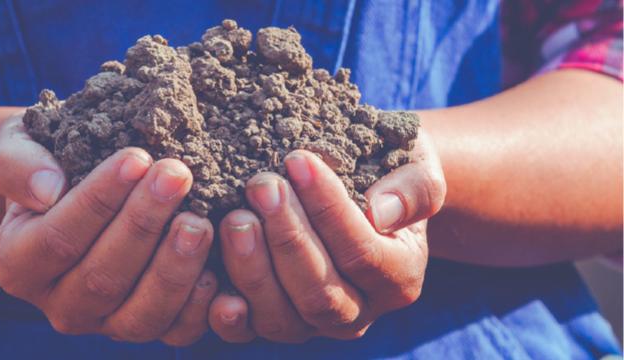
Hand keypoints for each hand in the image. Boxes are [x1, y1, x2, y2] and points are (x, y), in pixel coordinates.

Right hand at [0, 113, 217, 345]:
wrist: (78, 185)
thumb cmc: (51, 161)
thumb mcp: (19, 147)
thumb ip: (17, 164)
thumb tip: (46, 189)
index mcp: (19, 264)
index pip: (59, 239)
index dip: (99, 201)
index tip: (136, 158)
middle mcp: (60, 305)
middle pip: (103, 278)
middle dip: (144, 224)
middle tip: (177, 175)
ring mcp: (105, 324)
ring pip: (141, 315)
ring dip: (174, 268)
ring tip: (199, 220)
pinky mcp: (146, 328)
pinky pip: (176, 332)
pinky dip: (200, 305)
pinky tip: (217, 264)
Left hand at [208, 130, 445, 342]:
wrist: (366, 188)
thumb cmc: (389, 173)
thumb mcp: (415, 168)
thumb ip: (413, 189)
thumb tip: (380, 210)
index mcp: (398, 278)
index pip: (363, 254)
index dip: (328, 210)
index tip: (297, 160)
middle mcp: (358, 311)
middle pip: (320, 293)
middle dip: (287, 237)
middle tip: (260, 184)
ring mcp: (313, 324)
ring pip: (281, 317)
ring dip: (252, 269)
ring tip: (234, 218)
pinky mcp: (274, 322)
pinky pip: (247, 331)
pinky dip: (226, 313)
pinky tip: (208, 278)